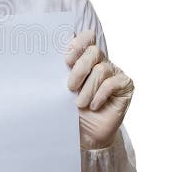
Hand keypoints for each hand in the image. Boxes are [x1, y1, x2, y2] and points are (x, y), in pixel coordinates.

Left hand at [65, 30, 133, 149]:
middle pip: (93, 52)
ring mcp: (114, 72)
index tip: (66, 60)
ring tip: (80, 104)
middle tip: (70, 87)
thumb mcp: (61, 91)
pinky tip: (94, 106)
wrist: (86, 134)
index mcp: (85, 58)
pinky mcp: (125, 85)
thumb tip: (46, 59)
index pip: (86, 37)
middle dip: (80, 69)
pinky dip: (100, 95)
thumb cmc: (72, 110)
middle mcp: (101, 61)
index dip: (78, 44)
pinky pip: (112, 83)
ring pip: (101, 70)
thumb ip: (60, 73)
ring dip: (88, 89)